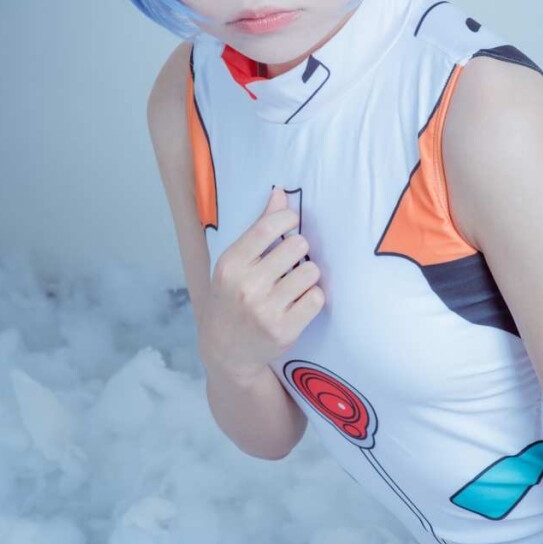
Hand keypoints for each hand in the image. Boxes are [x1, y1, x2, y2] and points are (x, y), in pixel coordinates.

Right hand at [200, 186, 324, 378]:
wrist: (225, 350)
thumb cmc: (232, 297)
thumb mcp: (235, 263)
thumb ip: (259, 228)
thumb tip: (280, 193)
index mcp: (230, 264)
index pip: (268, 228)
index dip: (288, 219)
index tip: (291, 224)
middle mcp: (246, 286)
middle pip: (297, 246)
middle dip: (299, 250)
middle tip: (290, 262)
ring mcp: (265, 311)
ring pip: (311, 272)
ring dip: (308, 275)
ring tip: (294, 284)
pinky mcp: (284, 330)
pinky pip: (317, 298)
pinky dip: (313, 298)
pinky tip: (299, 302)